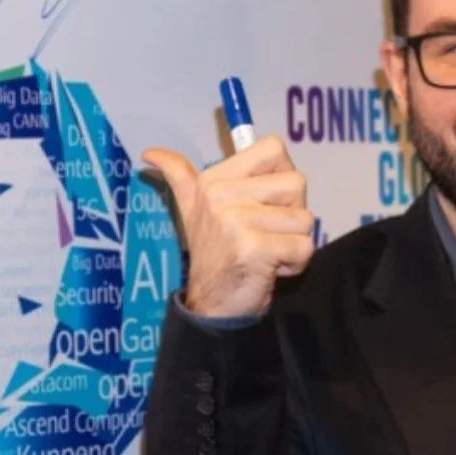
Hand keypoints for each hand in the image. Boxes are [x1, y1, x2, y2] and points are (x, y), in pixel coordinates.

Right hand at [142, 136, 314, 317]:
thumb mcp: (191, 210)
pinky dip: (296, 262)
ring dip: (294, 241)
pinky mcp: (255, 248)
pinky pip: (303, 246)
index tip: (267, 200)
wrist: (210, 306)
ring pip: (304, 218)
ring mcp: (237, 222)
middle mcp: (221, 196)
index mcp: (214, 180)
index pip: (274, 149)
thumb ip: (180, 176)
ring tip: (268, 252)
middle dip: (292, 213)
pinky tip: (272, 268)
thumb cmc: (213, 254)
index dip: (282, 174)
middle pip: (296, 184)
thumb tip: (151, 152)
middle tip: (267, 233)